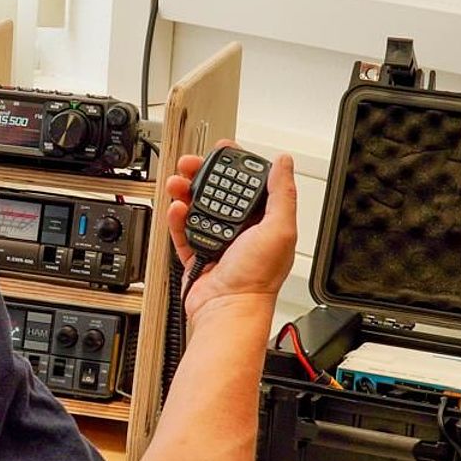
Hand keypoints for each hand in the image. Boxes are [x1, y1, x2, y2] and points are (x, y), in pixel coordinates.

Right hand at [163, 143, 298, 320]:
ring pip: (198, 208)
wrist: (228, 309)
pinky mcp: (198, 255)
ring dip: (186, 192)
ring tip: (177, 184)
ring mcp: (219, 242)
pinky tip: (176, 210)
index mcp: (264, 222)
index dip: (234, 165)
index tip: (222, 151)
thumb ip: (282, 194)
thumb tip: (284, 162)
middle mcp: (242, 231)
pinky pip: (183, 232)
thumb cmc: (257, 278)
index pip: (248, 183)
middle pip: (218, 192)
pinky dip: (177, 219)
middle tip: (190, 164)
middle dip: (202, 175)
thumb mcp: (279, 229)